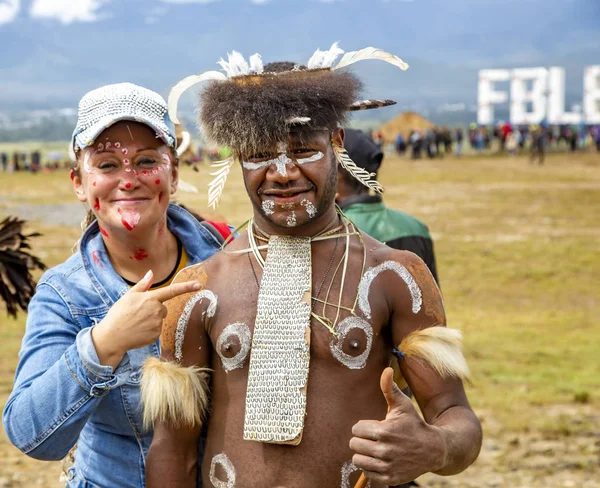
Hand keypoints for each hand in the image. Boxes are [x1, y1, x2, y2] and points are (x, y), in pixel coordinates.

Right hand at [92, 270, 201, 367]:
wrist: (112, 336)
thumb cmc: (118, 314)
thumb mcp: (128, 296)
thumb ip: (143, 285)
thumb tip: (151, 273)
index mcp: (151, 298)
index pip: (172, 291)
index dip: (187, 287)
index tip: (199, 285)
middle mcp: (157, 310)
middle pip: (163, 308)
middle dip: (154, 309)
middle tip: (138, 314)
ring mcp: (158, 324)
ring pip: (160, 319)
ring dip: (151, 320)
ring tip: (136, 323)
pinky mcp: (157, 335)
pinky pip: (157, 330)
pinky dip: (150, 330)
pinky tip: (139, 331)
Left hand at [349, 367, 446, 485]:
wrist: (434, 449)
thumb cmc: (415, 424)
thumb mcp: (403, 405)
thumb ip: (390, 388)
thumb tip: (386, 369)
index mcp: (384, 431)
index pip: (356, 429)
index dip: (364, 426)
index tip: (375, 426)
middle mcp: (384, 450)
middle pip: (354, 445)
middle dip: (362, 440)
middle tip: (374, 438)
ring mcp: (386, 466)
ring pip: (358, 460)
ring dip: (364, 454)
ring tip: (376, 449)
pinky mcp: (389, 479)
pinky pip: (367, 473)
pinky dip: (371, 467)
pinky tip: (381, 460)